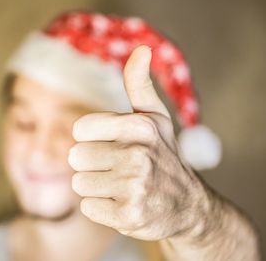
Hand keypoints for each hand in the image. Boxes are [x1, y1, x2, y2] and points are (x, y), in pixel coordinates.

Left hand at [68, 45, 214, 240]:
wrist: (188, 207)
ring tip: (121, 187)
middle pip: (76, 157)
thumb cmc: (163, 157)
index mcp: (140, 126)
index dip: (91, 138)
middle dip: (92, 165)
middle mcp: (138, 155)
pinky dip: (101, 208)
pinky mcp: (128, 216)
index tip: (109, 144)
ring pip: (79, 184)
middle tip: (117, 169)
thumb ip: (140, 85)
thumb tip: (141, 50)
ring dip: (96, 187)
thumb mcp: (156, 118)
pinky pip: (88, 208)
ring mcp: (134, 187)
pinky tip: (123, 204)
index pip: (80, 129)